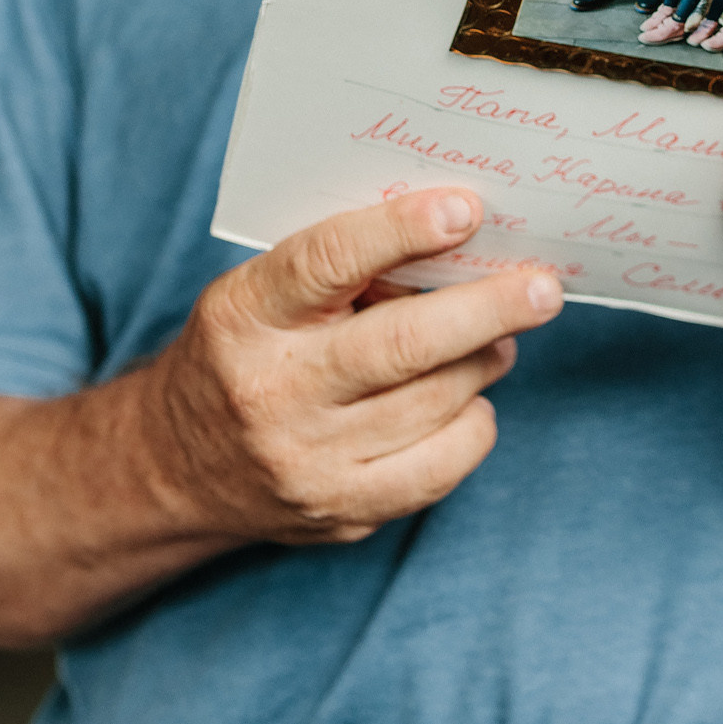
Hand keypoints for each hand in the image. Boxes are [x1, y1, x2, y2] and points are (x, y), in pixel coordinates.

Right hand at [147, 189, 562, 544]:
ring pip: (433, 403)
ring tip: (501, 337)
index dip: (399, 231)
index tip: (464, 211)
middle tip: (542, 288)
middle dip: (486, 310)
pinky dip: (472, 425)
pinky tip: (468, 399)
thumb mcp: (264, 294)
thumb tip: (459, 245)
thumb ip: (345, 270)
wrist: (180, 466)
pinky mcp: (341, 512)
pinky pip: (439, 467)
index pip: (326, 262)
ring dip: (484, 360)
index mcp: (244, 317)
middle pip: (401, 345)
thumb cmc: (247, 352)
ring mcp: (306, 461)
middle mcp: (271, 391)